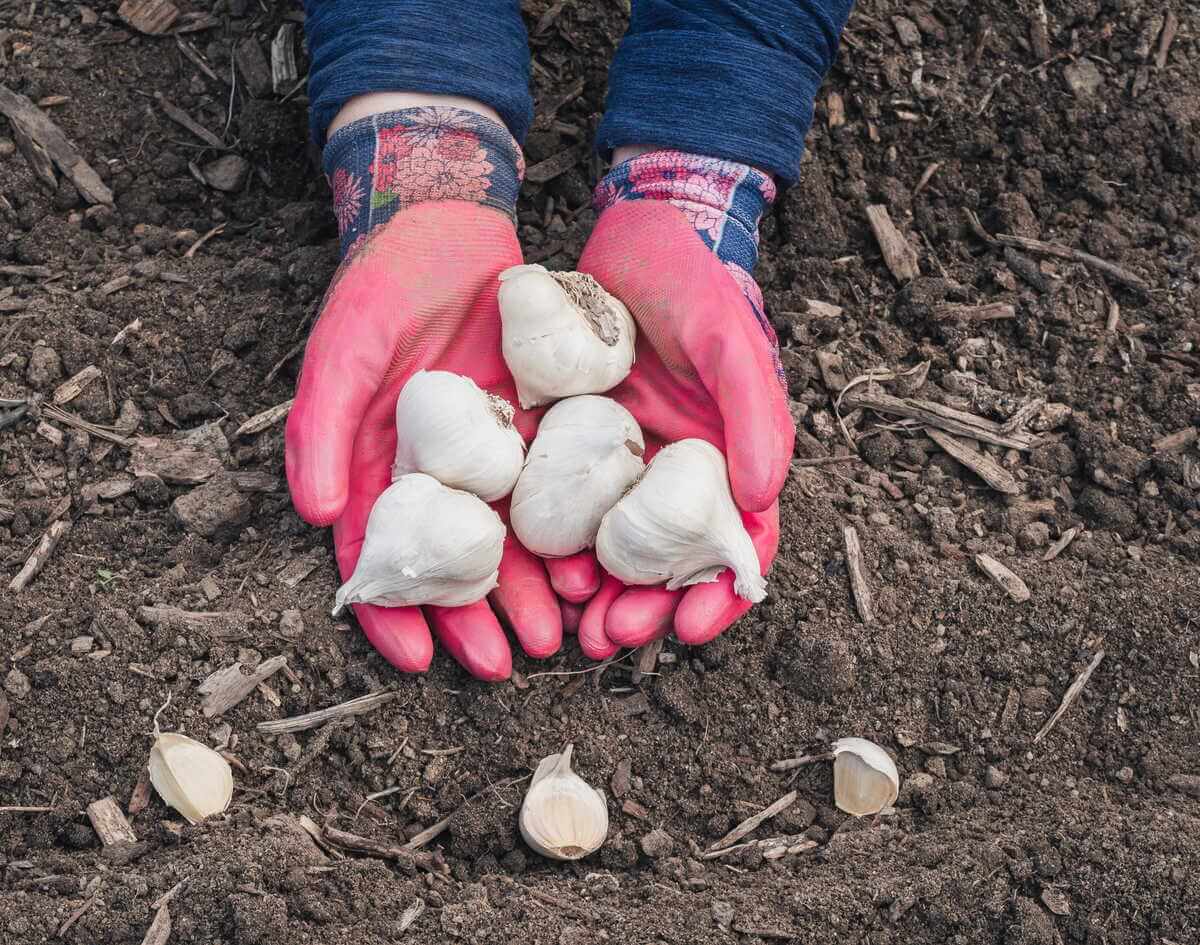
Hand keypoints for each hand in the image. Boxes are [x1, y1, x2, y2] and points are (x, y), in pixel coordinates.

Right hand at [285, 103, 596, 680]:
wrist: (450, 229)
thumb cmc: (380, 289)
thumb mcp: (344, 349)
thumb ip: (321, 428)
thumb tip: (315, 516)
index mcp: (377, 468)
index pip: (379, 554)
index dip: (390, 609)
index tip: (414, 659)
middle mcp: (435, 476)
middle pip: (450, 564)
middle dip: (472, 619)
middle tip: (501, 664)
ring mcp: (489, 459)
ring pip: (507, 543)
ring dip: (525, 595)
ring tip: (551, 638)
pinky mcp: (537, 433)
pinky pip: (555, 495)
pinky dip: (567, 537)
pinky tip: (588, 572)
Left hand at [573, 192, 793, 656]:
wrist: (632, 231)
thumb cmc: (695, 282)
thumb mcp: (728, 338)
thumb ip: (754, 412)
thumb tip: (764, 495)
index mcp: (722, 458)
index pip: (736, 543)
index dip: (721, 593)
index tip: (691, 630)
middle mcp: (672, 471)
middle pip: (666, 560)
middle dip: (644, 607)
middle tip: (610, 638)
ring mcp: (617, 461)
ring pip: (610, 545)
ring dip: (595, 592)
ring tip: (571, 625)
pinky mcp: (565, 441)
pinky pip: (558, 503)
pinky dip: (550, 543)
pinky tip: (532, 568)